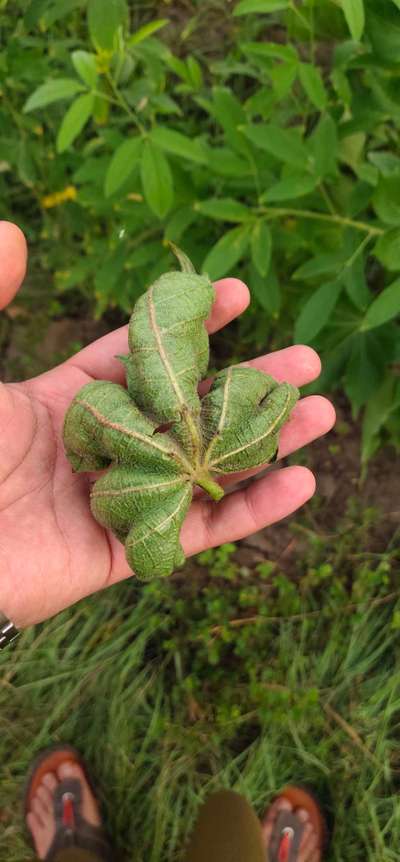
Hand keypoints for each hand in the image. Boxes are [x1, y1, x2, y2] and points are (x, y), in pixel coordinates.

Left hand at [0, 221, 334, 627]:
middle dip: (249, 384)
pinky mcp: (128, 551)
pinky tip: (301, 483)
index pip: (142, 356)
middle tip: (305, 361)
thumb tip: (11, 233)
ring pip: (206, 467)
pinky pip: (198, 530)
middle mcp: (104, 448)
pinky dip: (251, 510)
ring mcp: (120, 500)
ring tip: (322, 413)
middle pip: (191, 411)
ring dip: (265, 443)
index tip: (236, 295)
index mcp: (68, 402)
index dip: (191, 327)